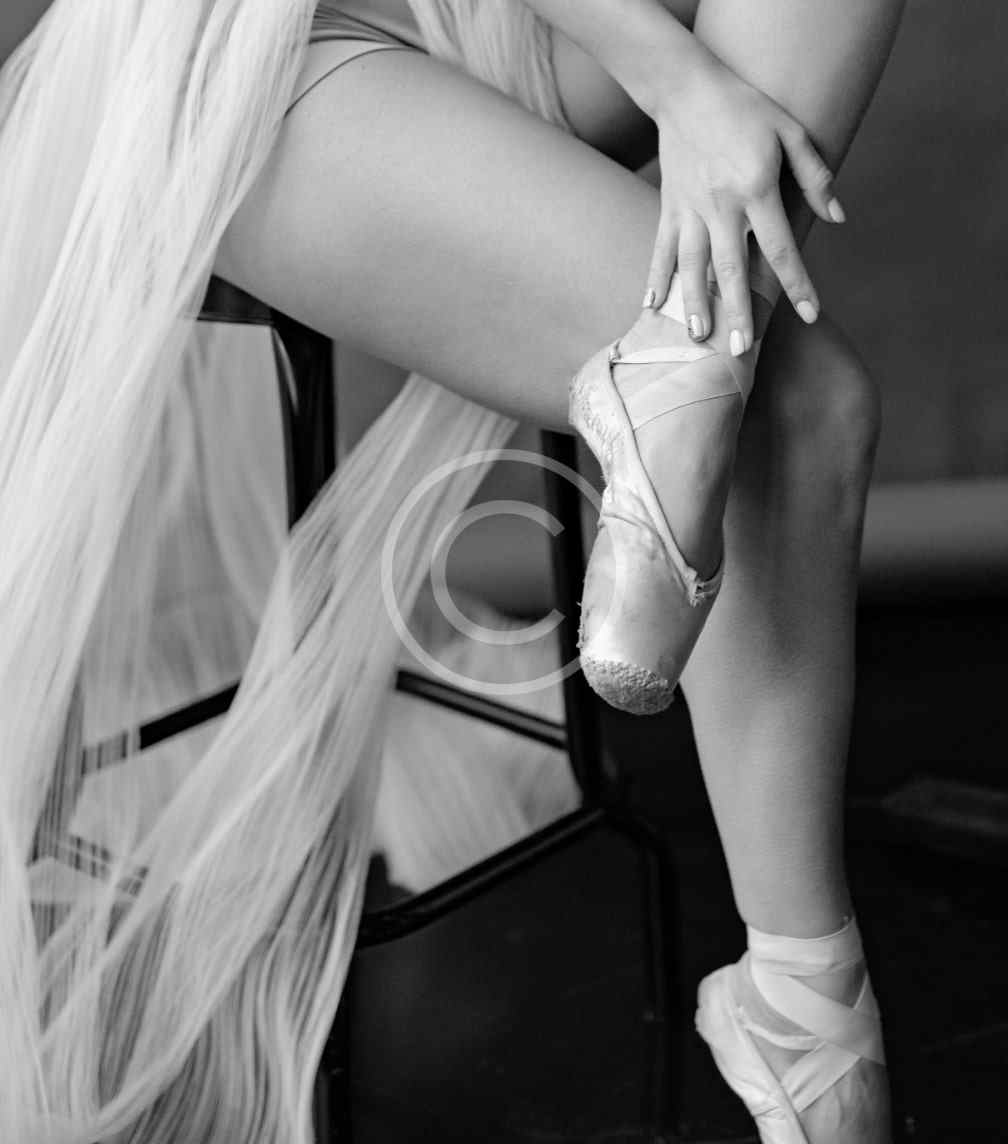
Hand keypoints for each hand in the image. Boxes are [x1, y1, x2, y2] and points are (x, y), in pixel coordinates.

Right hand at [644, 48, 843, 352]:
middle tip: (739, 349)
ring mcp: (689, 209)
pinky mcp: (668, 206)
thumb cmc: (746, 108)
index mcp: (756, 188)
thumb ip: (815, 177)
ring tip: (696, 338)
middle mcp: (720, 205)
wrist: (686, 87)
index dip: (798, 283)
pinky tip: (651, 307)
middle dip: (736, 311)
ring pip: (691, 266)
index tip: (811, 314)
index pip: (780, 247)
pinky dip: (655, 278)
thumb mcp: (791, 132)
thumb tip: (836, 217)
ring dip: (693, 304)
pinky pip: (660, 248)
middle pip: (730, 269)